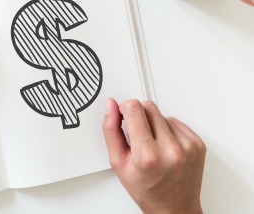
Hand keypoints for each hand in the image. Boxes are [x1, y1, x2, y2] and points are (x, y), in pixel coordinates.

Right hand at [102, 99, 205, 213]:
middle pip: (149, 107)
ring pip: (162, 114)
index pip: (134, 108)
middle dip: (139, 116)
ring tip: (152, 145)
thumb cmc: (146, 189)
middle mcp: (170, 149)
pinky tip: (164, 146)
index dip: (124, 109)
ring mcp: (187, 146)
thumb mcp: (118, 162)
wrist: (174, 208)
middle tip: (137, 135)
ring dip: (154, 124)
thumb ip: (111, 130)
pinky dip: (168, 130)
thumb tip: (111, 107)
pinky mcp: (198, 144)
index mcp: (147, 155)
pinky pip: (176, 122)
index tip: (123, 116)